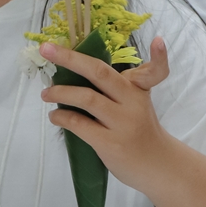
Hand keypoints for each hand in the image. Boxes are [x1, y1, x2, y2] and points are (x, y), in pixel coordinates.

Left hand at [40, 36, 173, 188]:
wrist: (155, 166)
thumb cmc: (139, 130)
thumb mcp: (137, 103)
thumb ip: (116, 87)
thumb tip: (74, 71)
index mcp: (139, 89)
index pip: (154, 70)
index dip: (159, 56)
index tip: (158, 40)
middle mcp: (133, 102)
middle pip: (100, 73)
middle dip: (70, 58)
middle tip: (46, 49)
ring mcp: (122, 123)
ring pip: (86, 98)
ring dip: (60, 93)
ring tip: (45, 94)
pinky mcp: (110, 143)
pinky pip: (80, 124)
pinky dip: (62, 117)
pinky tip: (55, 116)